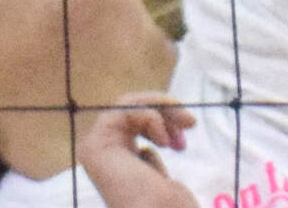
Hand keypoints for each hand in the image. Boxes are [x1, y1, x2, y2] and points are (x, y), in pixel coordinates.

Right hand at [78, 93, 200, 207]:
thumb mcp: (164, 183)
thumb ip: (150, 164)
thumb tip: (147, 150)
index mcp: (116, 166)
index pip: (133, 125)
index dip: (162, 122)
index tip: (184, 141)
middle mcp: (102, 155)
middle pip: (131, 111)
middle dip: (164, 111)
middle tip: (191, 122)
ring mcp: (97, 149)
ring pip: (126, 105)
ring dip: (160, 108)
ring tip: (184, 124)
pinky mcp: (97, 145)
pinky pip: (122, 111)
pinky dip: (150, 116)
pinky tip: (164, 140)